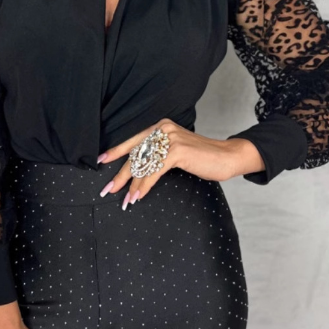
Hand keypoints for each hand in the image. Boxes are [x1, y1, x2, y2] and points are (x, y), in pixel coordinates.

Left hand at [97, 118, 264, 208]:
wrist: (227, 156)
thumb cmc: (202, 157)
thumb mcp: (175, 152)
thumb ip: (158, 154)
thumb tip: (137, 170)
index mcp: (161, 127)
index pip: (133, 140)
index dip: (116, 151)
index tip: (101, 160)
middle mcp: (163, 129)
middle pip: (135, 154)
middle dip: (120, 174)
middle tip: (108, 189)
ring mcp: (170, 139)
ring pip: (143, 164)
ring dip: (132, 185)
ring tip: (125, 200)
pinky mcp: (177, 151)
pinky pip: (154, 171)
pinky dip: (144, 185)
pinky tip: (139, 196)